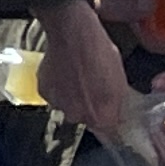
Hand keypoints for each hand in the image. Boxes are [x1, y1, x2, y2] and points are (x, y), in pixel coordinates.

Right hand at [36, 0, 131, 139]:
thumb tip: (117, 115)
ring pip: (68, 107)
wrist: (71, 32)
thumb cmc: (99, 52)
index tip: (111, 114)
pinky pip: (54, 96)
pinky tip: (64, 72)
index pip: (108, 133)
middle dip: (90, 107)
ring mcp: (58, 104)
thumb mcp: (121, 79)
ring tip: (77, 77)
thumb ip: (118, 104)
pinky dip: (58, 88)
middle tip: (94, 88)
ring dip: (73, 97)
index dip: (111, 122)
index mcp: (100, 116)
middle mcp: (77, 116)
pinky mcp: (43, 91)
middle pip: (86, 119)